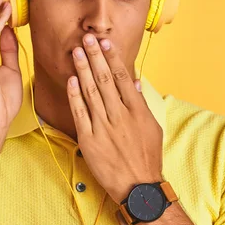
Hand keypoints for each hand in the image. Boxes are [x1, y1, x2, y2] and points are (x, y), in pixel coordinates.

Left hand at [67, 34, 163, 204]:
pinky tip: (71, 80)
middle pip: (104, 80)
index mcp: (137, 111)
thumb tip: (134, 81)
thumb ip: (142, 103)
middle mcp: (120, 115)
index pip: (122, 78)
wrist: (138, 186)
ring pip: (91, 92)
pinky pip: (80, 113)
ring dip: (83, 70)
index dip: (112, 59)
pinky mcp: (89, 140)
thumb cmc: (147, 156)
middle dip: (95, 57)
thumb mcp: (152, 127)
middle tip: (87, 38)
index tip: (105, 43)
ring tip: (76, 52)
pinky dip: (75, 96)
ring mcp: (103, 127)